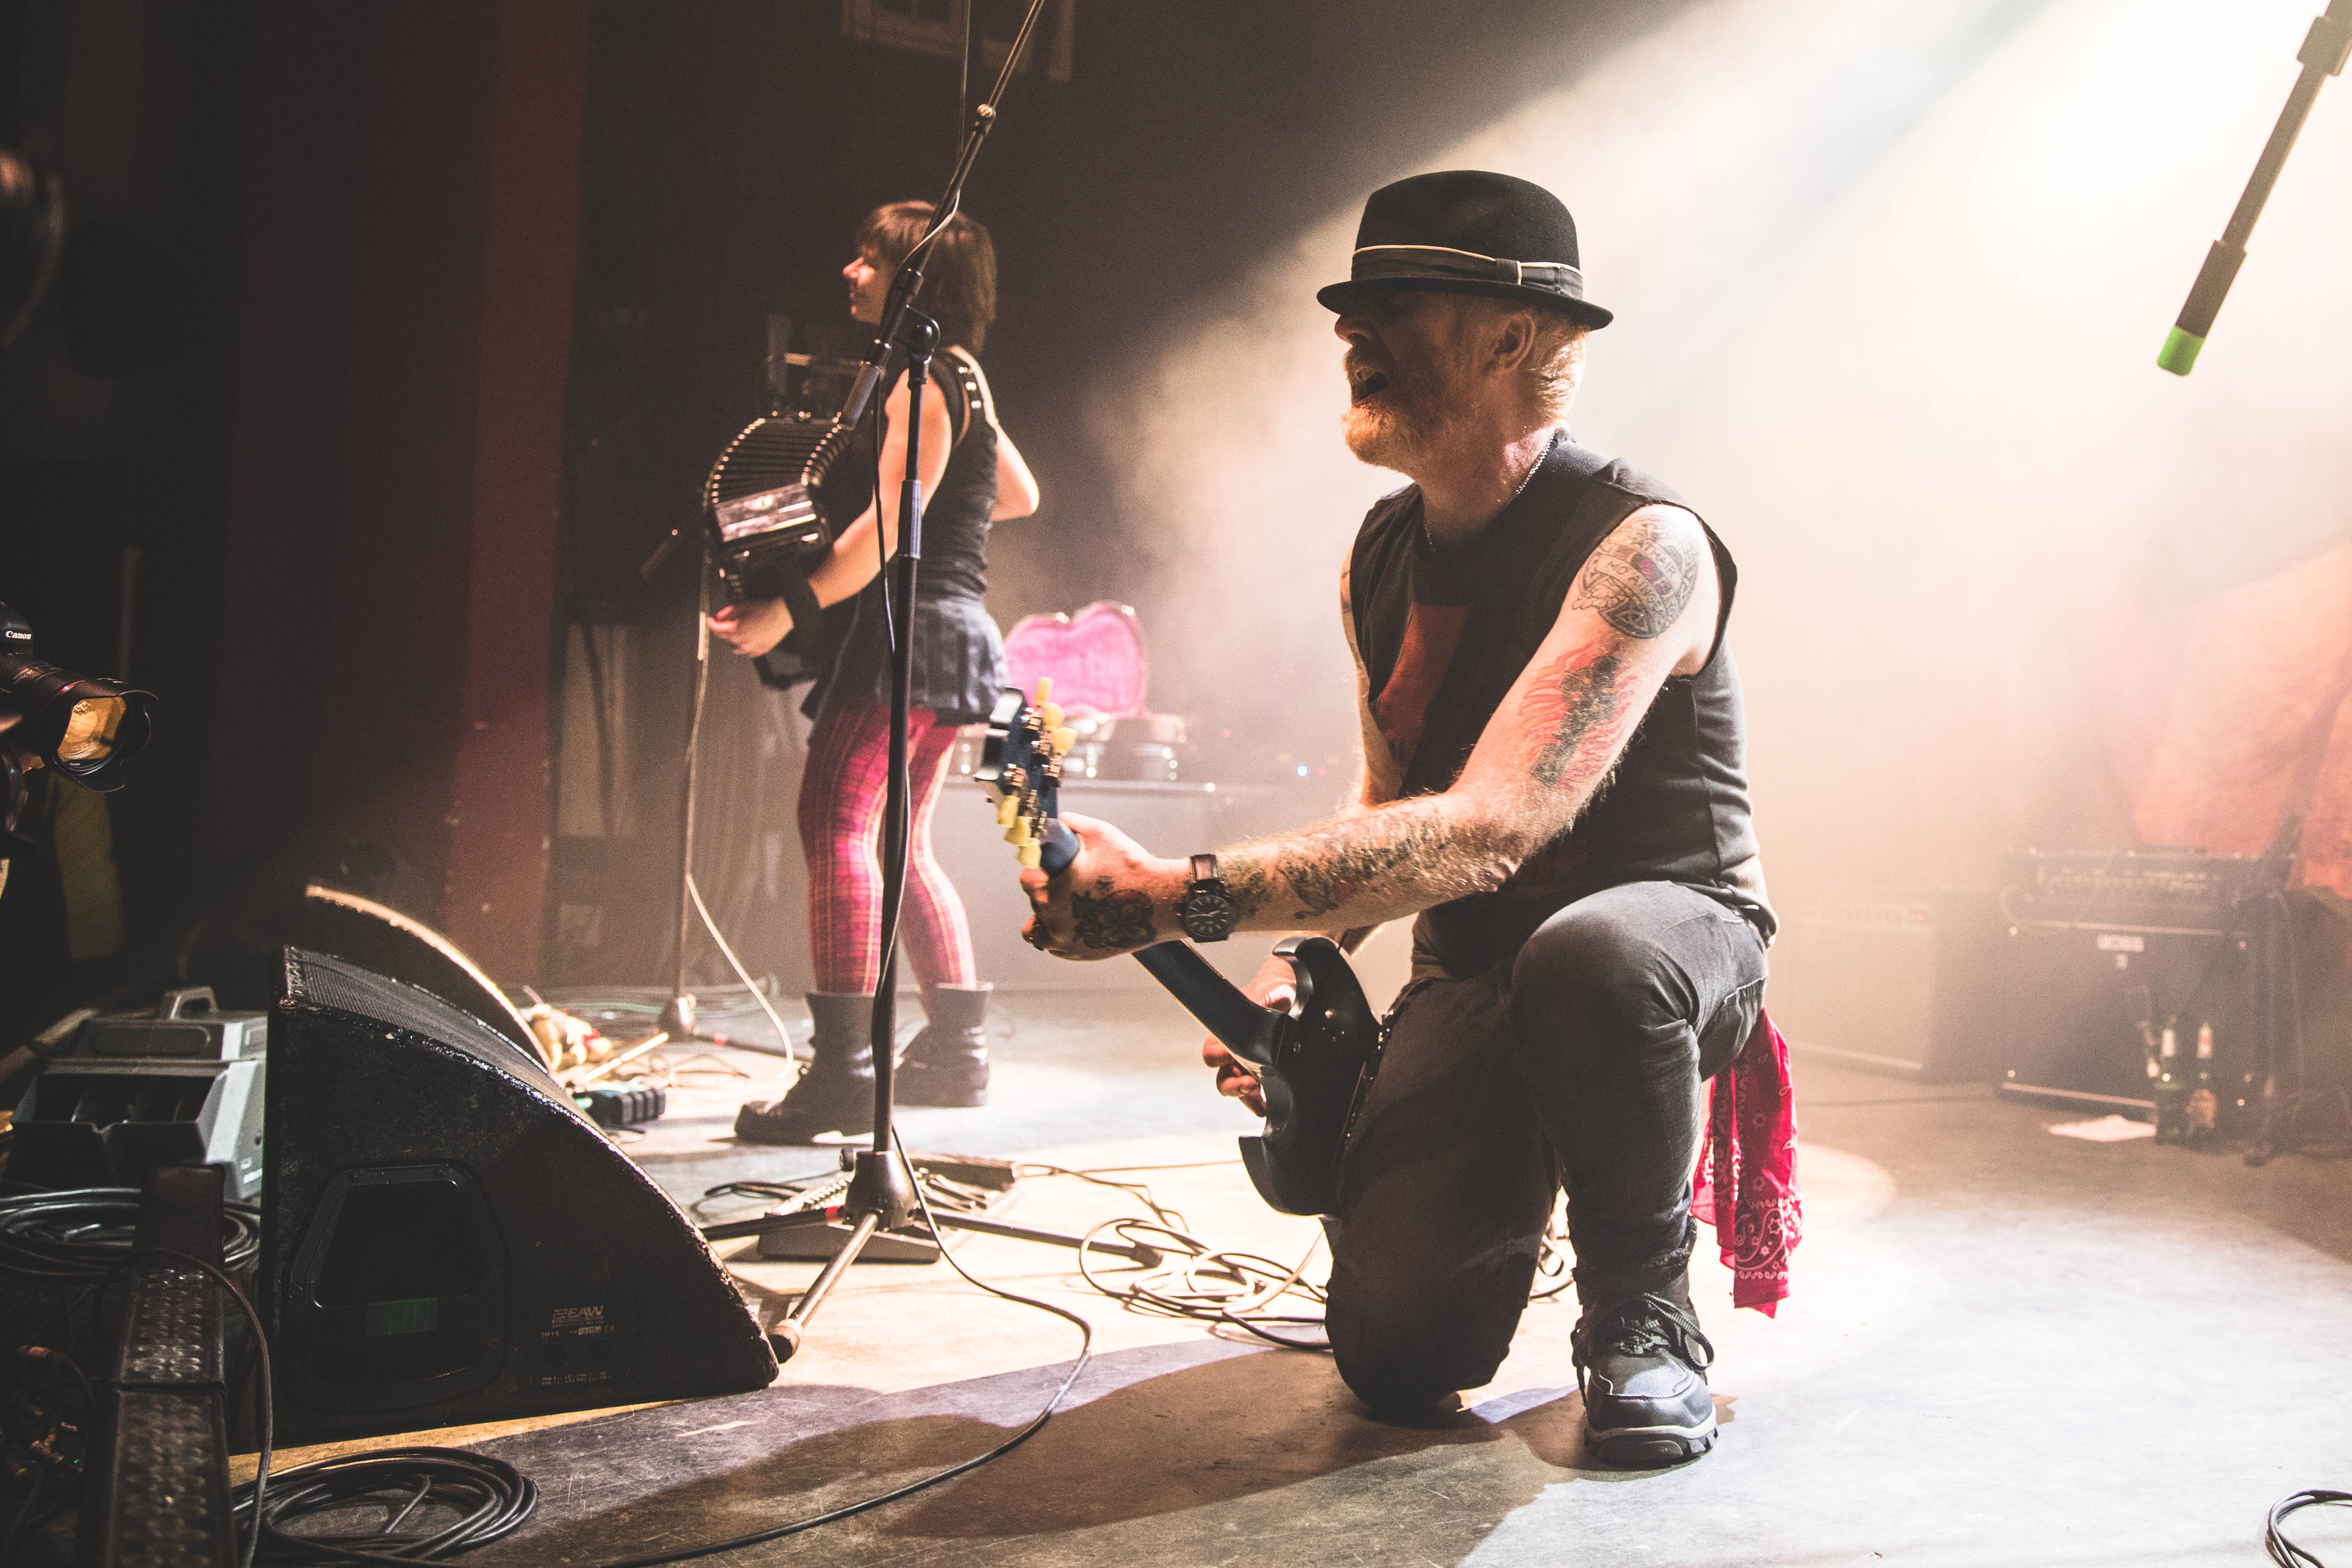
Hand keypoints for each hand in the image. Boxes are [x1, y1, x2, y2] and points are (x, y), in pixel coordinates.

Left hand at [707, 598, 792, 657]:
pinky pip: (748, 652)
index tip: (710, 621)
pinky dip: (745, 646)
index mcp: (736, 630)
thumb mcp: (742, 606)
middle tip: (727, 622)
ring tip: (737, 632)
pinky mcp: (760, 650)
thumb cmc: (765, 609)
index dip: (712, 624)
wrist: (782, 615)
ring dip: (733, 640)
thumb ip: (727, 612)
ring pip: (735, 648)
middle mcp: (742, 642)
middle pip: (725, 638)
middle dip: (723, 630)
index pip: (717, 629)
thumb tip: (718, 617)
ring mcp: (752, 648)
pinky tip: (748, 639)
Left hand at [1016, 811, 1179, 959]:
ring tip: (1073, 902)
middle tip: (1076, 881)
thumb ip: (1070, 824)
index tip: (1055, 868)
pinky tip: (1081, 918)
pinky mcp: (1083, 954)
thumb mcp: (1098, 833)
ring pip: (1042, 929)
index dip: (1042, 869)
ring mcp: (1068, 943)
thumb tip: (1057, 823)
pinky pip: (1060, 946)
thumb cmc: (1132, 868)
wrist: (1163, 900)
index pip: (1027, 880)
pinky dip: (1065, 933)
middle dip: (1050, 890)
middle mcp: (1054, 923)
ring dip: (1050, 916)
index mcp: (1050, 895)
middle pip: (1036, 903)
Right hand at [1204, 957, 1293, 1115]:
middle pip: (1223, 1080)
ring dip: (1248, 1098)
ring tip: (1261, 1101)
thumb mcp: (1263, 995)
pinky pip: (1258, 1095)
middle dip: (1234, 1087)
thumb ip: (1257, 1002)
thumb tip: (1254, 1011)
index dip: (1218, 1057)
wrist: (1291, 994)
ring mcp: (1249, 1067)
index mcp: (1226, 1036)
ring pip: (1239, 1091)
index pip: (1212, 1054)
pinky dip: (1261, 1103)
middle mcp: (1234, 1055)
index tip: (1231, 1056)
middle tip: (1249, 1084)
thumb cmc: (1272, 992)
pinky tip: (1270, 1106)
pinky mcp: (1266, 1074)